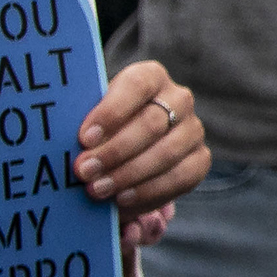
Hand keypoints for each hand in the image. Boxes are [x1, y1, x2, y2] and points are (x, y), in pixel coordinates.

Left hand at [75, 62, 208, 215]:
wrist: (124, 151)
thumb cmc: (102, 131)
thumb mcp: (93, 120)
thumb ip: (88, 129)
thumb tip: (75, 147)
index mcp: (151, 77)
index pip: (137, 85)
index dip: (111, 111)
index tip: (84, 138)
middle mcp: (179, 99)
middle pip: (151, 123)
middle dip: (114, 151)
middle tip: (84, 170)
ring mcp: (193, 129)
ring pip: (167, 152)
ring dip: (128, 174)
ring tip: (98, 189)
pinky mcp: (200, 159)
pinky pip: (182, 176)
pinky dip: (149, 191)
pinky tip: (123, 198)